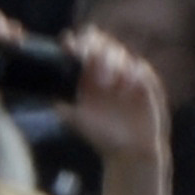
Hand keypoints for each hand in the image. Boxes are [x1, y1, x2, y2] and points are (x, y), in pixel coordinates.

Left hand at [60, 27, 167, 164]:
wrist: (130, 152)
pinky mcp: (145, 83)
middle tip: (89, 60)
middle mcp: (106, 72)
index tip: (68, 45)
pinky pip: (141, 68)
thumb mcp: (78, 122)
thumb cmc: (102, 137)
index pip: (83, 49)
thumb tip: (49, 97)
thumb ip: (64, 108)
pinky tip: (126, 85)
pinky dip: (132, 72)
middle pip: (102, 44)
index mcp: (87, 77)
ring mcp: (126, 76)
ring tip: (107, 84)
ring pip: (120, 53)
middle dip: (95, 48)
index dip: (77, 43)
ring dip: (112, 62)